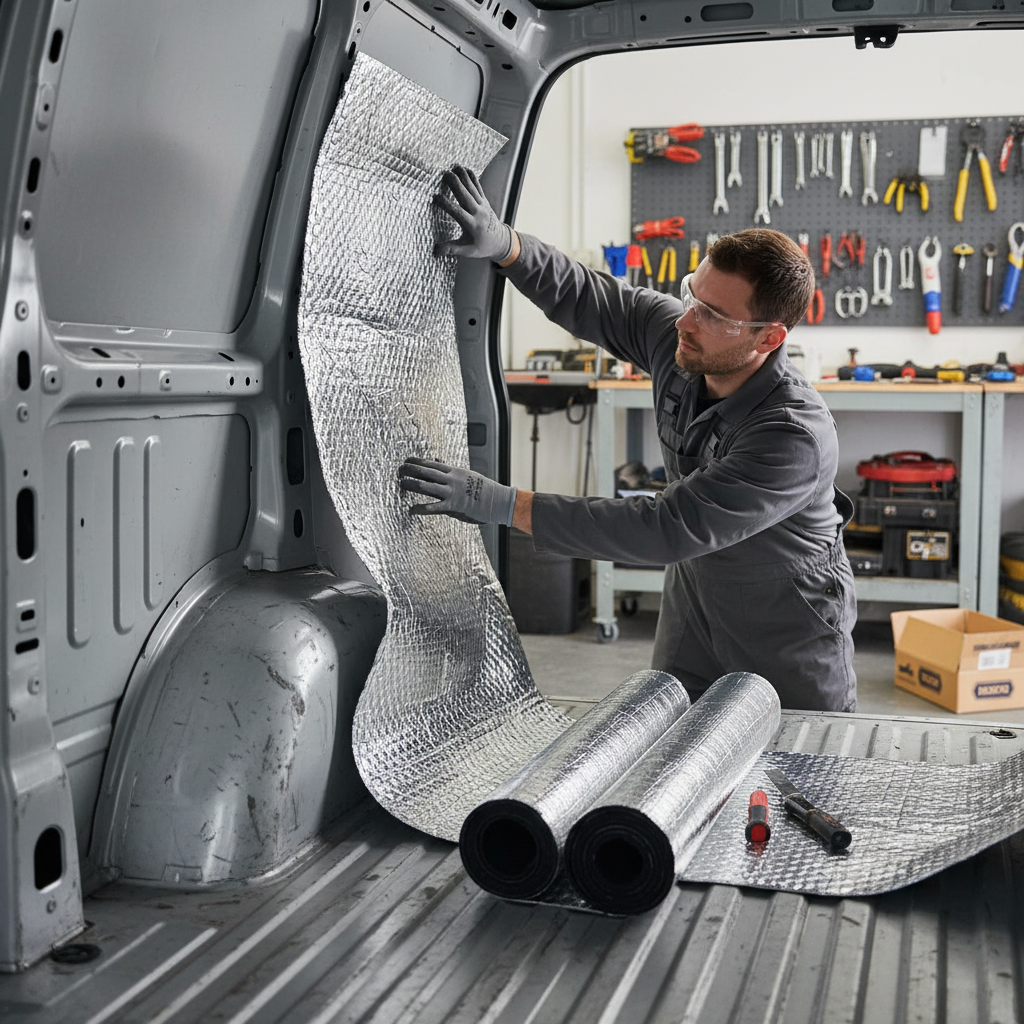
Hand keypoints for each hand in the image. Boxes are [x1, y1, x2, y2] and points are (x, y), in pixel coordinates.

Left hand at [399, 457, 516, 526]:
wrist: (497, 500)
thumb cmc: (483, 489)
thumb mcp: (466, 474)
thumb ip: (449, 469)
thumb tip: (436, 459)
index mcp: (454, 471)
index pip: (431, 463)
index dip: (417, 461)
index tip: (406, 460)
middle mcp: (451, 479)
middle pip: (426, 472)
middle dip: (410, 470)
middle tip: (399, 470)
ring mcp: (451, 492)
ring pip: (426, 486)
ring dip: (412, 484)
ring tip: (401, 484)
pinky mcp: (453, 506)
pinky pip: (433, 507)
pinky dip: (420, 508)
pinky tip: (411, 510)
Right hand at [434, 165, 513, 261]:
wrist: (500, 241)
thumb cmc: (482, 247)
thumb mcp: (467, 251)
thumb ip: (451, 250)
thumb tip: (435, 251)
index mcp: (472, 225)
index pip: (457, 212)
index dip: (446, 204)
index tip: (435, 197)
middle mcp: (478, 213)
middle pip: (465, 195)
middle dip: (455, 184)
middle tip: (443, 174)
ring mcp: (482, 205)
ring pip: (472, 188)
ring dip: (462, 176)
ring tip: (451, 167)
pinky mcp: (484, 200)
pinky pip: (478, 186)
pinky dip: (471, 176)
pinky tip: (463, 168)